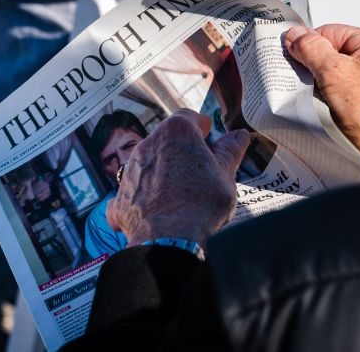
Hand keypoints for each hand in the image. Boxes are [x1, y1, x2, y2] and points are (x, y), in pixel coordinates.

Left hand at [107, 109, 249, 246]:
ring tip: (181, 194)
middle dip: (182, 150)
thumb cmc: (201, 206)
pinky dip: (142, 196)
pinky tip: (155, 210)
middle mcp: (148, 144)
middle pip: (167, 139)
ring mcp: (130, 170)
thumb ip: (230, 152)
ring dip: (162, 171)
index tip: (210, 139)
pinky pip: (133, 190)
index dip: (202, 128)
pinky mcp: (120, 196)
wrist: (169, 243)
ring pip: (149, 162)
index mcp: (177, 133)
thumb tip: (239, 135)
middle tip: (200, 171)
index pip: (189, 117)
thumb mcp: (226, 176)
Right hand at [285, 24, 359, 174]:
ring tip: (314, 90)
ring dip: (315, 78)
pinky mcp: (357, 94)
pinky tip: (317, 99)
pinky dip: (319, 90)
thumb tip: (295, 35)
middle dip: (311, 62)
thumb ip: (312, 49)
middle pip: (327, 49)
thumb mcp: (334, 71)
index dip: (309, 43)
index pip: (330, 31)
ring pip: (327, 68)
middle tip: (302, 74)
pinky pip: (330, 84)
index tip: (292, 53)